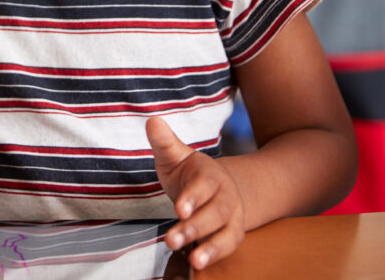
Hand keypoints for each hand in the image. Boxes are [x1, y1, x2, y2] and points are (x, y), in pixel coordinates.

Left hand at [146, 116, 244, 269]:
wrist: (220, 187)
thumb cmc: (190, 172)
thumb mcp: (176, 156)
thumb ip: (164, 142)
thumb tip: (152, 121)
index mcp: (211, 174)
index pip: (204, 185)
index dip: (193, 197)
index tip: (179, 208)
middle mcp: (225, 196)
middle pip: (215, 213)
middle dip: (194, 226)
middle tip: (171, 239)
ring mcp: (232, 217)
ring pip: (225, 232)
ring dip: (209, 246)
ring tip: (193, 258)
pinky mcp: (232, 234)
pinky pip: (228, 246)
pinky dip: (215, 254)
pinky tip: (199, 263)